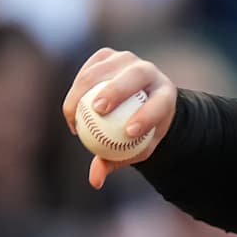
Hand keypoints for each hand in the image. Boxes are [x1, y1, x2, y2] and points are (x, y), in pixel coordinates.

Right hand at [62, 48, 178, 188]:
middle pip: (135, 75)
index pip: (159, 103)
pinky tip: (71, 106)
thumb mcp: (133, 149)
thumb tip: (95, 180)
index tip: (128, 132)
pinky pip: (90, 66)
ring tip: (73, 112)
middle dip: (117, 89)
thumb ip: (115, 161)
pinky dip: (78, 83)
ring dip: (87, 87)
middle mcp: (150, 72)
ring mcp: (128, 59)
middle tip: (97, 110)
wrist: (134, 102)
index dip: (147, 116)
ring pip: (106, 68)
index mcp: (166, 94)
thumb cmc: (137, 133)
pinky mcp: (108, 55)